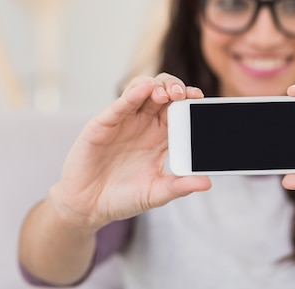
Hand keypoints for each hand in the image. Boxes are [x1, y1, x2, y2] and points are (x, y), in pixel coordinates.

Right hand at [48, 73, 211, 230]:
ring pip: (142, 90)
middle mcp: (145, 124)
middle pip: (163, 93)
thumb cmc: (123, 198)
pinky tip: (145, 90)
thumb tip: (207, 184)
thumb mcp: (156, 193)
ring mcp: (124, 121)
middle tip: (185, 95)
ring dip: (157, 86)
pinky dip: (133, 94)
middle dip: (176, 88)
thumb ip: (179, 187)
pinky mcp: (103, 124)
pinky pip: (120, 104)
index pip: (179, 110)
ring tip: (167, 94)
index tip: (200, 99)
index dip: (189, 101)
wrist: (88, 208)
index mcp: (161, 136)